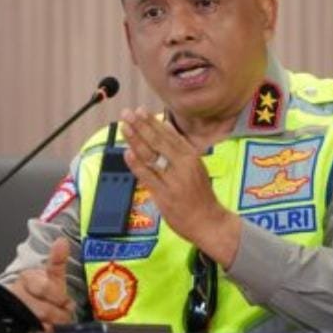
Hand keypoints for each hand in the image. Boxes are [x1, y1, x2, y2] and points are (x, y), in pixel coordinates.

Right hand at [7, 236, 75, 332]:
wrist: (24, 303)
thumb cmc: (40, 289)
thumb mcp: (50, 275)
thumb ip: (57, 261)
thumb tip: (62, 242)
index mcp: (27, 279)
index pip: (46, 288)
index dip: (60, 297)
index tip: (66, 302)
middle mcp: (18, 295)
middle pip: (44, 310)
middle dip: (59, 314)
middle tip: (64, 314)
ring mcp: (15, 312)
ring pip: (39, 323)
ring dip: (52, 325)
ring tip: (57, 322)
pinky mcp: (16, 328)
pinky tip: (47, 332)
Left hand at [120, 108, 241, 267]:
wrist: (208, 221)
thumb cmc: (200, 194)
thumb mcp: (196, 166)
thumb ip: (180, 148)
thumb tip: (166, 127)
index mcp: (191, 157)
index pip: (169, 135)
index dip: (153, 122)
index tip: (140, 111)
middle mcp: (183, 166)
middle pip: (158, 142)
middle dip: (141, 126)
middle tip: (127, 114)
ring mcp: (173, 180)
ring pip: (151, 157)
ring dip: (135, 140)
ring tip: (124, 127)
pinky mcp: (164, 195)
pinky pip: (147, 177)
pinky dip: (136, 165)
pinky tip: (127, 153)